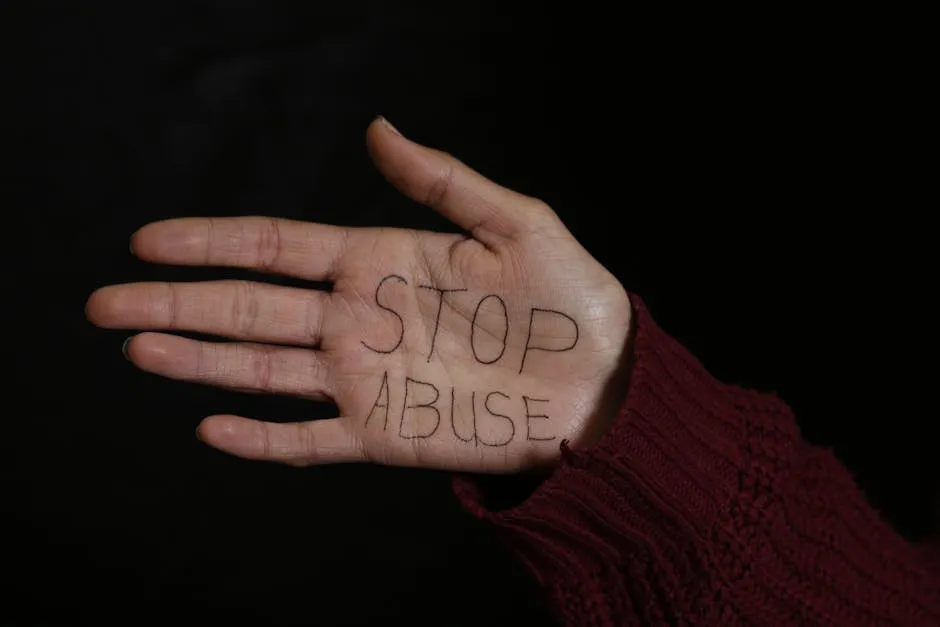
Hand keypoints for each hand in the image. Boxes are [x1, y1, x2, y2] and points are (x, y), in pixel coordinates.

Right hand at [86, 118, 631, 472]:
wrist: (601, 383)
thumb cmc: (568, 298)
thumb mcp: (515, 222)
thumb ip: (441, 181)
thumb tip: (377, 128)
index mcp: (380, 262)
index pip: (278, 247)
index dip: (213, 243)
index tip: (149, 241)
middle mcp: (358, 319)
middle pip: (249, 308)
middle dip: (176, 304)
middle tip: (105, 301)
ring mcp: (364, 379)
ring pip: (262, 369)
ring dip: (197, 361)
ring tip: (136, 347)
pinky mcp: (381, 434)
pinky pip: (308, 440)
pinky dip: (261, 439)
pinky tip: (213, 428)